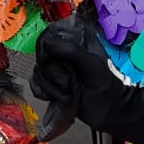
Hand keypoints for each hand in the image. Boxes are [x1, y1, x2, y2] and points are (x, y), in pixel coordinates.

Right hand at [32, 15, 127, 137]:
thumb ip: (70, 50)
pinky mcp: (51, 83)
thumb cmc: (105, 84)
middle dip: (52, 73)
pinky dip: (45, 92)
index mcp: (74, 38)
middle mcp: (63, 50)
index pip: (49, 34)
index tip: (47, 59)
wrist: (108, 110)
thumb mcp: (91, 63)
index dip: (45, 47)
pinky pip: (36, 84)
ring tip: (69, 93)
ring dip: (52, 87)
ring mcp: (56, 67)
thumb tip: (46, 42)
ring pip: (39, 71)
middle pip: (41, 55)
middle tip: (67, 83)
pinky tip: (58, 97)